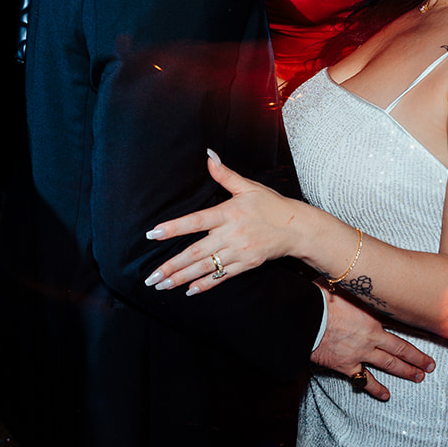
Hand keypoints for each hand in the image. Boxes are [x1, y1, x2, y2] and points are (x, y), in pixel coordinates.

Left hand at [143, 152, 298, 295]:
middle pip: (196, 252)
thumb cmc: (271, 205)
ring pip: (205, 267)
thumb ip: (225, 174)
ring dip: (181, 277)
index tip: (153, 234)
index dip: (174, 227)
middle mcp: (231, 234)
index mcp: (229, 213)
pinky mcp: (246, 264)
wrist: (296, 228)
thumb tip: (208, 155)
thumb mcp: (248, 186)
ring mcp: (238, 251)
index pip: (196, 221)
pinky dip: (205, 284)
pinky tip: (188, 290)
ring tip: (162, 284)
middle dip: (171, 265)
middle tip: (151, 276)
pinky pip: (221, 277)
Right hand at [311, 287, 433, 401]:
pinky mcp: (346, 365)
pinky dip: (375, 388)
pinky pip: (364, 379)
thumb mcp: (341, 284)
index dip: (412, 336)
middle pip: (400, 350)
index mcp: (372, 318)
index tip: (424, 339)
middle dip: (417, 359)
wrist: (304, 318)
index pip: (399, 329)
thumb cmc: (320, 298)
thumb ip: (351, 283)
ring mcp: (360, 353)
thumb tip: (352, 268)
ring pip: (388, 365)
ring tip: (418, 377)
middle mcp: (371, 338)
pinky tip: (385, 394)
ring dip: (405, 371)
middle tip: (429, 366)